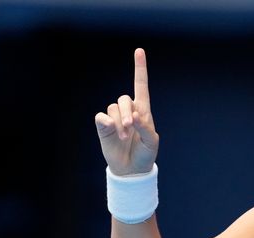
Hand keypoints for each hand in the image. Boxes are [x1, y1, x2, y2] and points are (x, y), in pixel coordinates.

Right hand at [95, 48, 158, 175]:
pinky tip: (112, 131)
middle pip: (124, 99)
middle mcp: (128, 111)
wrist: (132, 169)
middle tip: (131, 128)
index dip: (139, 69)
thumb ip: (145, 127)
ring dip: (120, 122)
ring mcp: (114, 118)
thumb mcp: (152, 142)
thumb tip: (134, 115)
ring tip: (124, 137)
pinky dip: (107, 123)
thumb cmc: (146, 154)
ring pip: (113, 108)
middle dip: (128, 112)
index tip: (139, 51)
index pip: (141, 86)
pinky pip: (101, 117)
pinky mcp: (103, 126)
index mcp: (143, 111)